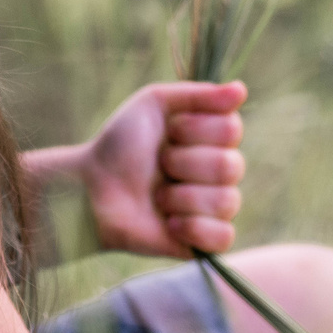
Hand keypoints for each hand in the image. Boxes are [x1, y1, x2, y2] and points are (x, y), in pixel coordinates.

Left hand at [78, 81, 245, 257]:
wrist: (90, 189)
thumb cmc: (120, 144)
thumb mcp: (154, 104)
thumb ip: (198, 95)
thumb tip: (241, 89)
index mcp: (213, 139)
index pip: (232, 130)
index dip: (195, 130)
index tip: (168, 131)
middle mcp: (219, 173)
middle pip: (230, 166)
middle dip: (183, 163)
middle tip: (159, 165)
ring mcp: (213, 209)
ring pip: (226, 201)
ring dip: (180, 196)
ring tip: (156, 197)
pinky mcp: (202, 243)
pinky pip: (224, 237)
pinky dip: (194, 228)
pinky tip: (169, 223)